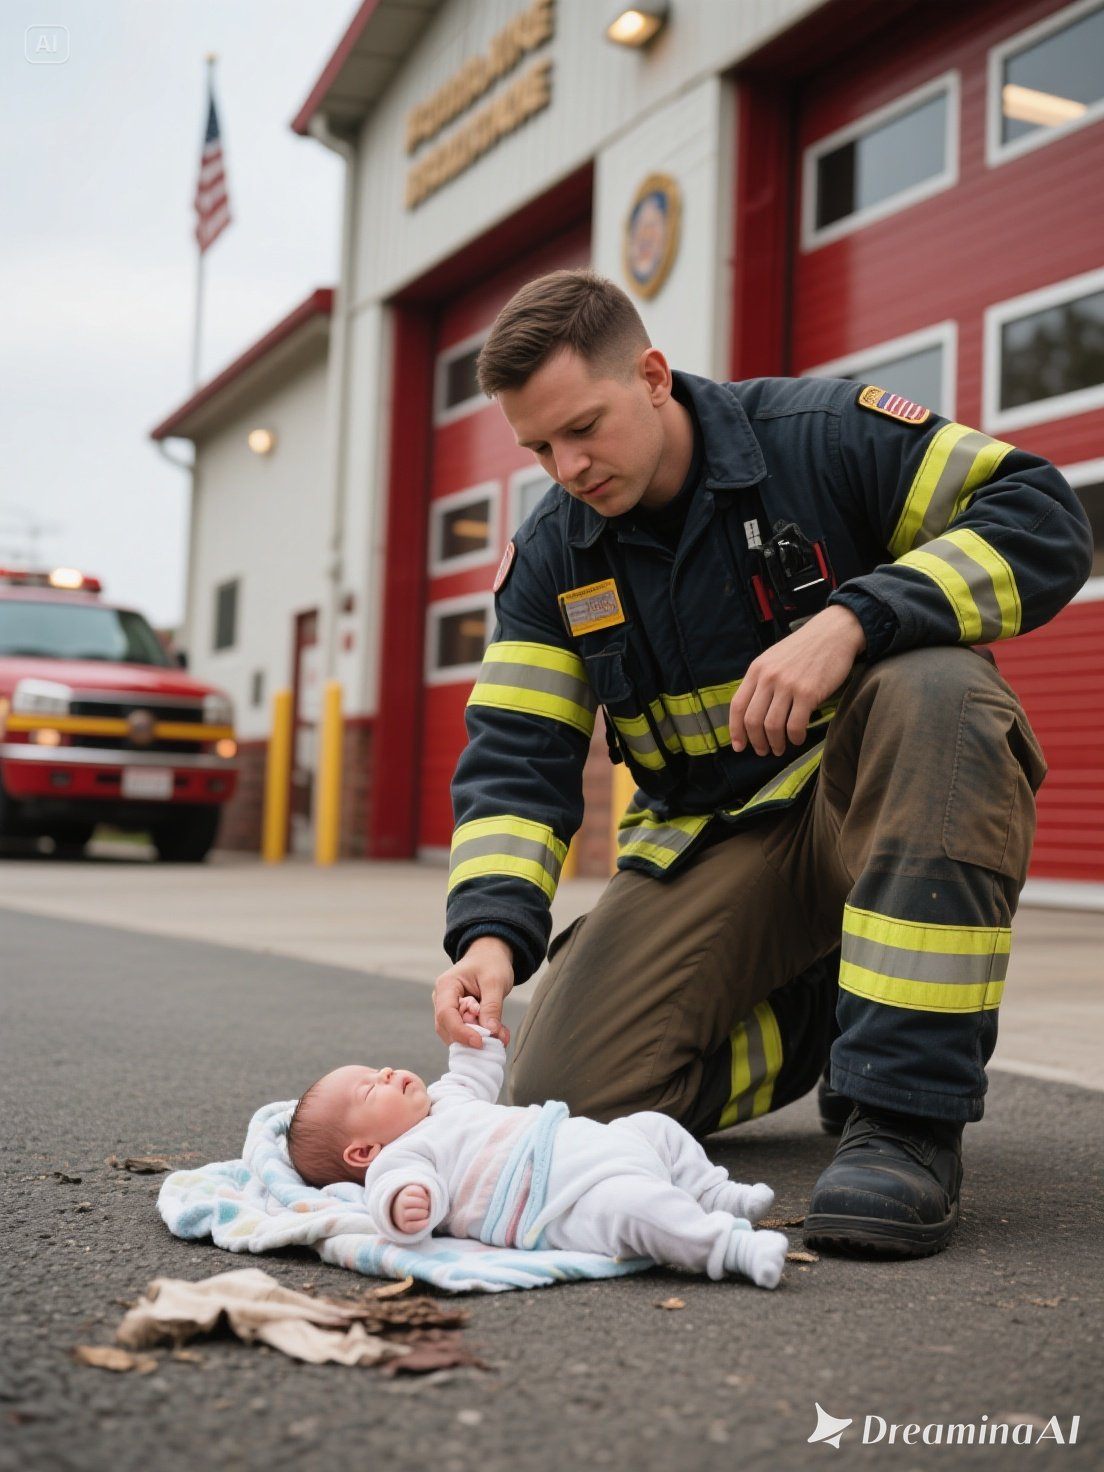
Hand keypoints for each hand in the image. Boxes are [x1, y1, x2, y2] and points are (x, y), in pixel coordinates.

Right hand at [391, 1184, 431, 1233]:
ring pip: (415, 1213)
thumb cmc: (415, 1202)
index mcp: (405, 1192)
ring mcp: (401, 1214)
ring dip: (423, 1213)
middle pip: (417, 1202)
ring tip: (424, 1214)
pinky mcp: (404, 1225)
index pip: (419, 1191)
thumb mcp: (419, 1195)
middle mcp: (401, 1203)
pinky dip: (423, 1224)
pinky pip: (414, 1225)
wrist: (402, 1214)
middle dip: (425, 1205)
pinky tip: (427, 1222)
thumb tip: (432, 1202)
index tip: (424, 1198)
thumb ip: (426, 1195)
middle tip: (425, 1207)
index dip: (425, 1196)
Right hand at [433, 936, 512, 1048]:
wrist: (490, 956)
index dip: (461, 1032)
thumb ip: (492, 1006)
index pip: (446, 1015)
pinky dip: (481, 1036)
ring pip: (456, 1034)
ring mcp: (448, 1009)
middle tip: (497, 1039)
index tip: (480, 1042)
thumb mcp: (495, 981)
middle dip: (471, 1037)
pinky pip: (465, 1032)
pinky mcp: (457, 1017)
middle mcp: (442, 999)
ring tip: (501, 1035)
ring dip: (478, 1038)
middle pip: (448, 1028)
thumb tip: (490, 1032)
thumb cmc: (491, 963)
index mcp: (446, 985)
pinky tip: (498, 1033)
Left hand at [729, 605, 864, 757]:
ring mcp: (788, 685)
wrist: (834, 632)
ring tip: (779, 749)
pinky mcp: (808, 692)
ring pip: (772, 726)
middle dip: (756, 742)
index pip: (737, 705)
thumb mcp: (774, 659)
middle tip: (762, 751)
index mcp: (757, 670)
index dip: (735, 730)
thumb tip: (752, 714)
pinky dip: (795, 737)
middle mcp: (769, 677)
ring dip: (775, 743)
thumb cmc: (804, 649)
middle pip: (753, 720)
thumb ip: (762, 681)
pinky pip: (795, 725)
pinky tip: (798, 739)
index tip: (738, 746)